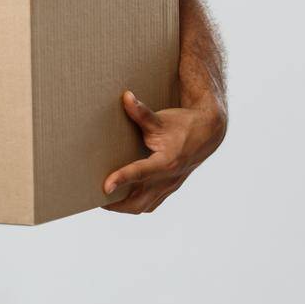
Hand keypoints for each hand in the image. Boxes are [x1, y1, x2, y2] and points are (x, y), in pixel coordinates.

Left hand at [102, 90, 225, 213]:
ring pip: (143, 206)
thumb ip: (141, 112)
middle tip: (96, 197)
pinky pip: (151, 204)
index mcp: (167, 161)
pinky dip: (136, 204)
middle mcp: (168, 178)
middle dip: (116, 204)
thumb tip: (125, 97)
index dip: (122, 179)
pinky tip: (124, 198)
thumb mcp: (162, 119)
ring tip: (106, 200)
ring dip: (124, 206)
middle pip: (138, 202)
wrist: (208, 134)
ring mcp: (170, 186)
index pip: (141, 173)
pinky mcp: (170, 188)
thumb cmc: (183, 125)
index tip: (105, 186)